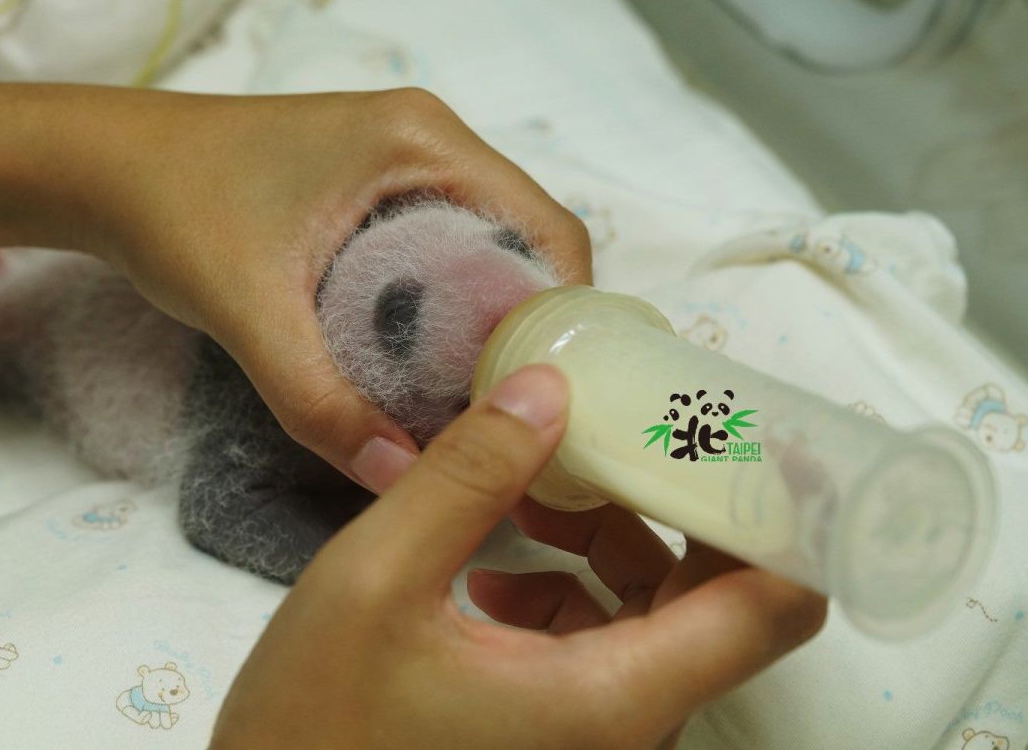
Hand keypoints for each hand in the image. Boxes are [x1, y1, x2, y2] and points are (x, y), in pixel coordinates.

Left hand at [70, 87, 592, 490]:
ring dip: (488, 317)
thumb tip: (397, 479)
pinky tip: (424, 359)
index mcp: (423, 141)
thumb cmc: (171, 213)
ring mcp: (402, 157)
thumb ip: (319, 402)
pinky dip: (449, 301)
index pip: (547, 228)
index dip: (564, 315)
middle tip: (510, 408)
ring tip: (473, 396)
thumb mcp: (249, 313)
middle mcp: (429, 138)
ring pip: (486, 246)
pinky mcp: (374, 182)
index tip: (547, 393)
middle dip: (528, 326)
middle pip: (526, 241)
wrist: (101, 167)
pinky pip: (444, 244)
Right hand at [210, 364, 826, 748]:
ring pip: (657, 615)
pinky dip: (571, 590)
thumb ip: (468, 476)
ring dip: (611, 539)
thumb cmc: (317, 723)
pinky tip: (494, 570)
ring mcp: (597, 735)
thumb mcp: (376, 579)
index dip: (788, 514)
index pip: (771, 607)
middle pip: (719, 597)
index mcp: (614, 696)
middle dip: (678, 500)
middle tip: (626, 425)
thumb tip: (549, 389)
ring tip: (530, 495)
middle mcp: (629, 725)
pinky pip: (606, 646)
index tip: (767, 433)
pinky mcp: (560, 734)